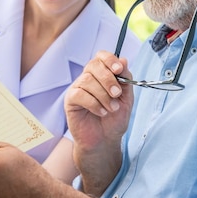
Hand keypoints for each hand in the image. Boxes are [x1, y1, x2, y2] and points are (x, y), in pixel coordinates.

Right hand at [64, 50, 133, 195]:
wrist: (105, 141)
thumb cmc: (114, 119)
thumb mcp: (126, 98)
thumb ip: (125, 79)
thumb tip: (124, 59)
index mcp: (102, 74)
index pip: (101, 56)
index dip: (110, 59)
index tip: (119, 69)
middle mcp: (88, 78)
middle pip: (93, 66)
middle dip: (108, 79)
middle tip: (117, 94)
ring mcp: (77, 88)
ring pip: (87, 80)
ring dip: (103, 95)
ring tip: (112, 108)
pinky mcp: (70, 100)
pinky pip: (80, 94)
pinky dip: (94, 103)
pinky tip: (101, 112)